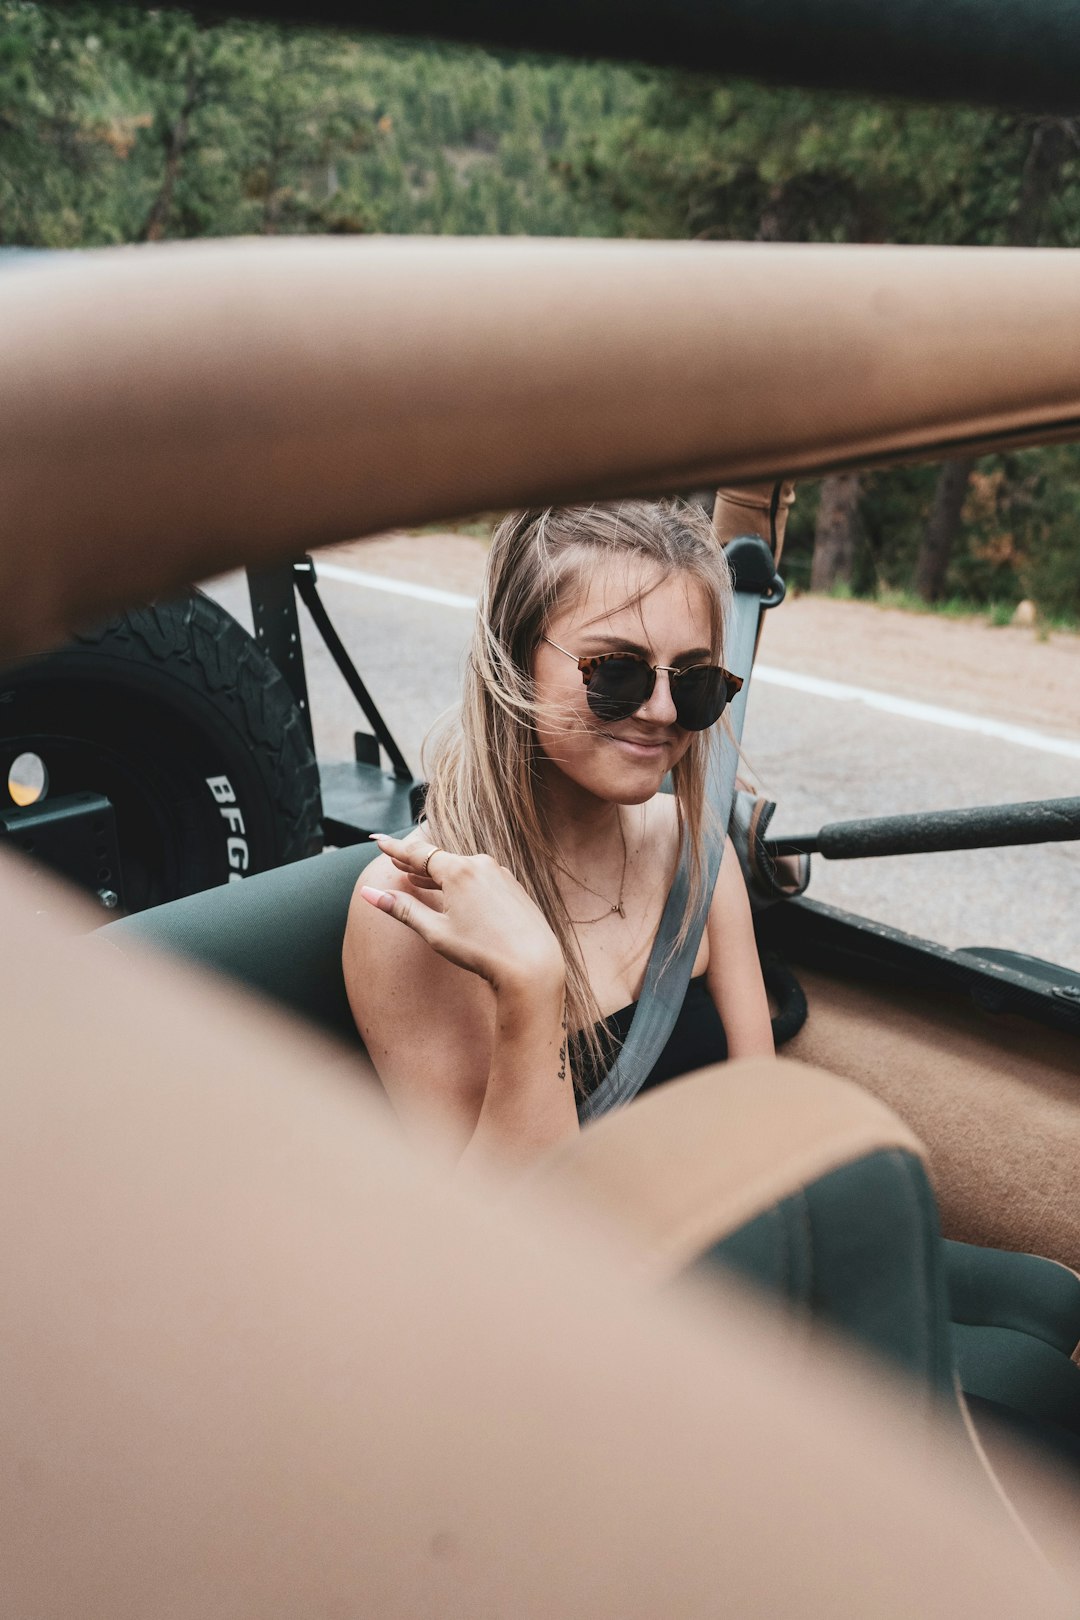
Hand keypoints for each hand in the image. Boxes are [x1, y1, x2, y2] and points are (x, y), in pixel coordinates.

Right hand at [360, 834, 563, 993]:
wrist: (531, 965)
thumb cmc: (481, 951)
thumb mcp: (435, 931)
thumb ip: (402, 909)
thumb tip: (367, 893)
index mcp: (459, 870)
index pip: (418, 854)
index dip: (395, 849)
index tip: (377, 841)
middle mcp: (481, 865)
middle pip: (440, 858)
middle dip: (416, 861)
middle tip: (393, 858)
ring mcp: (500, 874)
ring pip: (461, 868)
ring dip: (438, 873)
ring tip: (418, 878)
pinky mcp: (513, 887)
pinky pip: (480, 877)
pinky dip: (461, 881)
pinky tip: (455, 893)